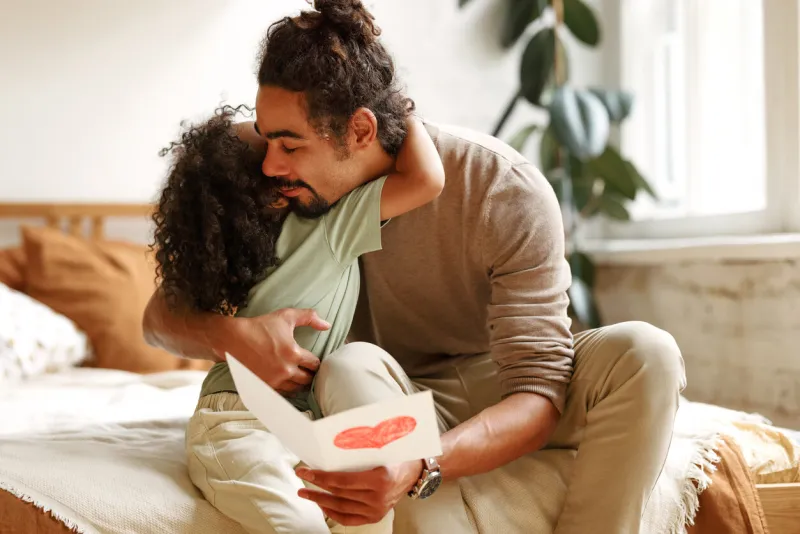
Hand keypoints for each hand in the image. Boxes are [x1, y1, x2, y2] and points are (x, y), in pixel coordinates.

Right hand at [223, 308, 329, 393]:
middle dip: (309, 375)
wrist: (233, 339)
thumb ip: (309, 318)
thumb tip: (327, 325)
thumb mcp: (286, 316)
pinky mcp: (263, 386)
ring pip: (295, 389)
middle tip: (308, 371)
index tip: (312, 361)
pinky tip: (287, 385)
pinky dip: (287, 390)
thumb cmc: (260, 326)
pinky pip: (281, 394)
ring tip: (299, 378)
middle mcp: (285, 370)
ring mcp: (273, 380)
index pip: (314, 364)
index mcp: (293, 353)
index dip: (315, 363)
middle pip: (307, 379)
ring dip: (299, 384)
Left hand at [295, 460, 422, 525]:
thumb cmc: (397, 456)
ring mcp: (377, 510)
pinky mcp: (375, 516)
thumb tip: (329, 448)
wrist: (415, 473)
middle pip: (339, 494)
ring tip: (306, 493)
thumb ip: (359, 451)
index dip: (321, 477)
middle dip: (316, 487)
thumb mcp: (381, 449)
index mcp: (379, 479)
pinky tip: (322, 506)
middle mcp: (378, 498)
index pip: (342, 481)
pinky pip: (349, 519)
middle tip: (302, 478)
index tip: (305, 471)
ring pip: (341, 508)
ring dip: (320, 501)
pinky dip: (333, 513)